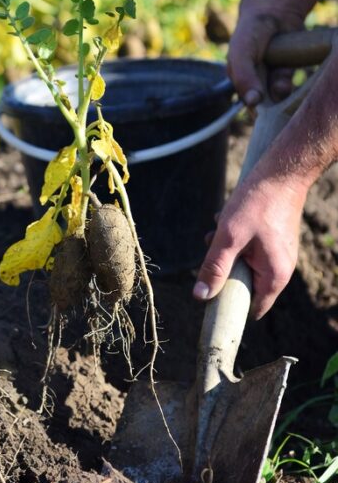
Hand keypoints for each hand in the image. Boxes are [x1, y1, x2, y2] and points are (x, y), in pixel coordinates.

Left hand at [193, 173, 304, 318]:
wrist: (281, 172)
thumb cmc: (258, 204)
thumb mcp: (229, 237)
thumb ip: (214, 268)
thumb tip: (201, 296)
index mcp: (274, 276)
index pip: (253, 309)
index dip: (230, 307)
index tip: (210, 297)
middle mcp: (280, 270)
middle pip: (244, 285)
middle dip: (224, 269)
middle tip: (213, 248)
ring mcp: (278, 255)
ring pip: (243, 264)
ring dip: (226, 250)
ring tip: (219, 229)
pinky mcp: (273, 241)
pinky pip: (249, 250)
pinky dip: (235, 239)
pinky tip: (226, 219)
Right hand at [228, 9, 302, 106]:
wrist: (275, 12)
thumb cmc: (251, 32)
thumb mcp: (242, 54)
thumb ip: (243, 77)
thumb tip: (253, 102)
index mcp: (239, 80)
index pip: (248, 103)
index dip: (256, 106)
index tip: (263, 101)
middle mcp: (254, 83)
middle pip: (265, 103)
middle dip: (271, 96)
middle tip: (275, 85)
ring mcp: (271, 79)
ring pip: (278, 95)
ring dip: (281, 87)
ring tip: (281, 73)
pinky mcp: (285, 73)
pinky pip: (289, 84)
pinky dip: (288, 79)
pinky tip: (285, 69)